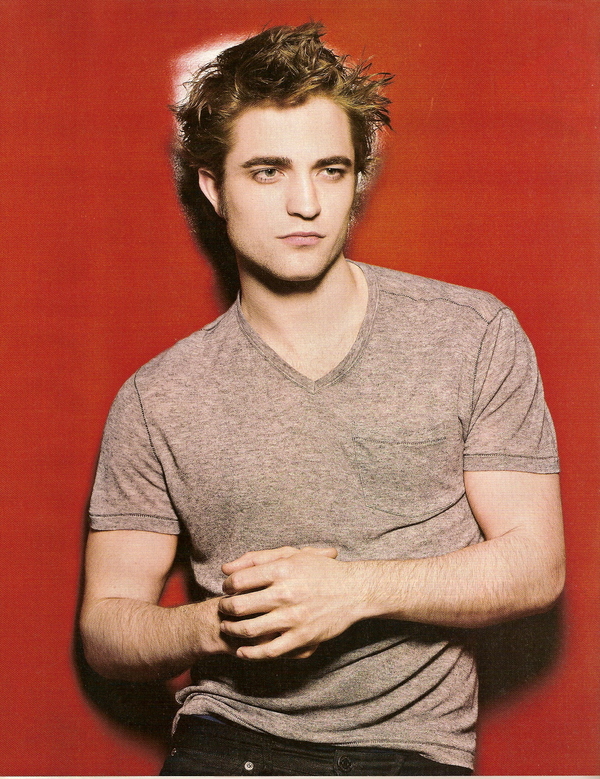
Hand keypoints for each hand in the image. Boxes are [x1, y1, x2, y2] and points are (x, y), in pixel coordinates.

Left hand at [218, 546, 365, 659]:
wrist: (354, 591)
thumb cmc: (321, 571)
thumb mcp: (292, 555)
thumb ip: (258, 558)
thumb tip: (225, 568)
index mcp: (282, 570)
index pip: (239, 580)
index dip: (227, 586)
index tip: (228, 589)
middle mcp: (286, 594)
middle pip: (239, 605)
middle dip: (225, 608)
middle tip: (224, 608)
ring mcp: (293, 618)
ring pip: (249, 630)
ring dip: (232, 630)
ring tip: (228, 627)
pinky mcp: (302, 638)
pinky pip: (269, 651)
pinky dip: (250, 653)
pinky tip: (242, 651)